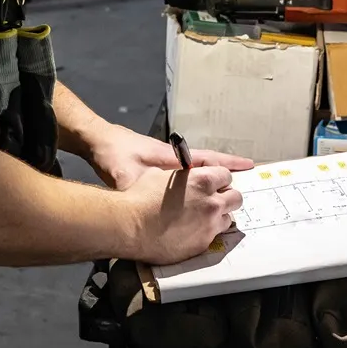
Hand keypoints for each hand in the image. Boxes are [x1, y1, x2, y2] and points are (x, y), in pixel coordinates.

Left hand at [86, 123, 253, 191]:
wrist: (96, 141)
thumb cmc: (113, 153)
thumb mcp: (125, 174)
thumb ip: (138, 189)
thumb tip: (148, 206)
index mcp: (173, 158)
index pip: (208, 160)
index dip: (229, 164)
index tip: (250, 166)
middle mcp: (175, 160)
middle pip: (208, 166)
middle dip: (226, 176)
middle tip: (244, 189)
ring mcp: (167, 164)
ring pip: (197, 173)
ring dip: (212, 181)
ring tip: (226, 195)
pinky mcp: (158, 171)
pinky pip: (184, 179)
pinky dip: (195, 186)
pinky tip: (196, 198)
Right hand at [122, 165, 241, 264]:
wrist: (129, 226)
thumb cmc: (140, 198)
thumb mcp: (160, 174)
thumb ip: (181, 176)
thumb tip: (183, 177)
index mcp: (202, 181)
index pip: (226, 175)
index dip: (218, 179)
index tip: (212, 183)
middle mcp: (211, 203)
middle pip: (236, 198)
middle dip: (226, 197)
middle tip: (213, 200)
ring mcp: (209, 226)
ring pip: (228, 219)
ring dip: (218, 216)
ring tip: (201, 218)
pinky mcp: (202, 244)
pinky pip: (213, 236)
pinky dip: (205, 232)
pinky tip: (190, 231)